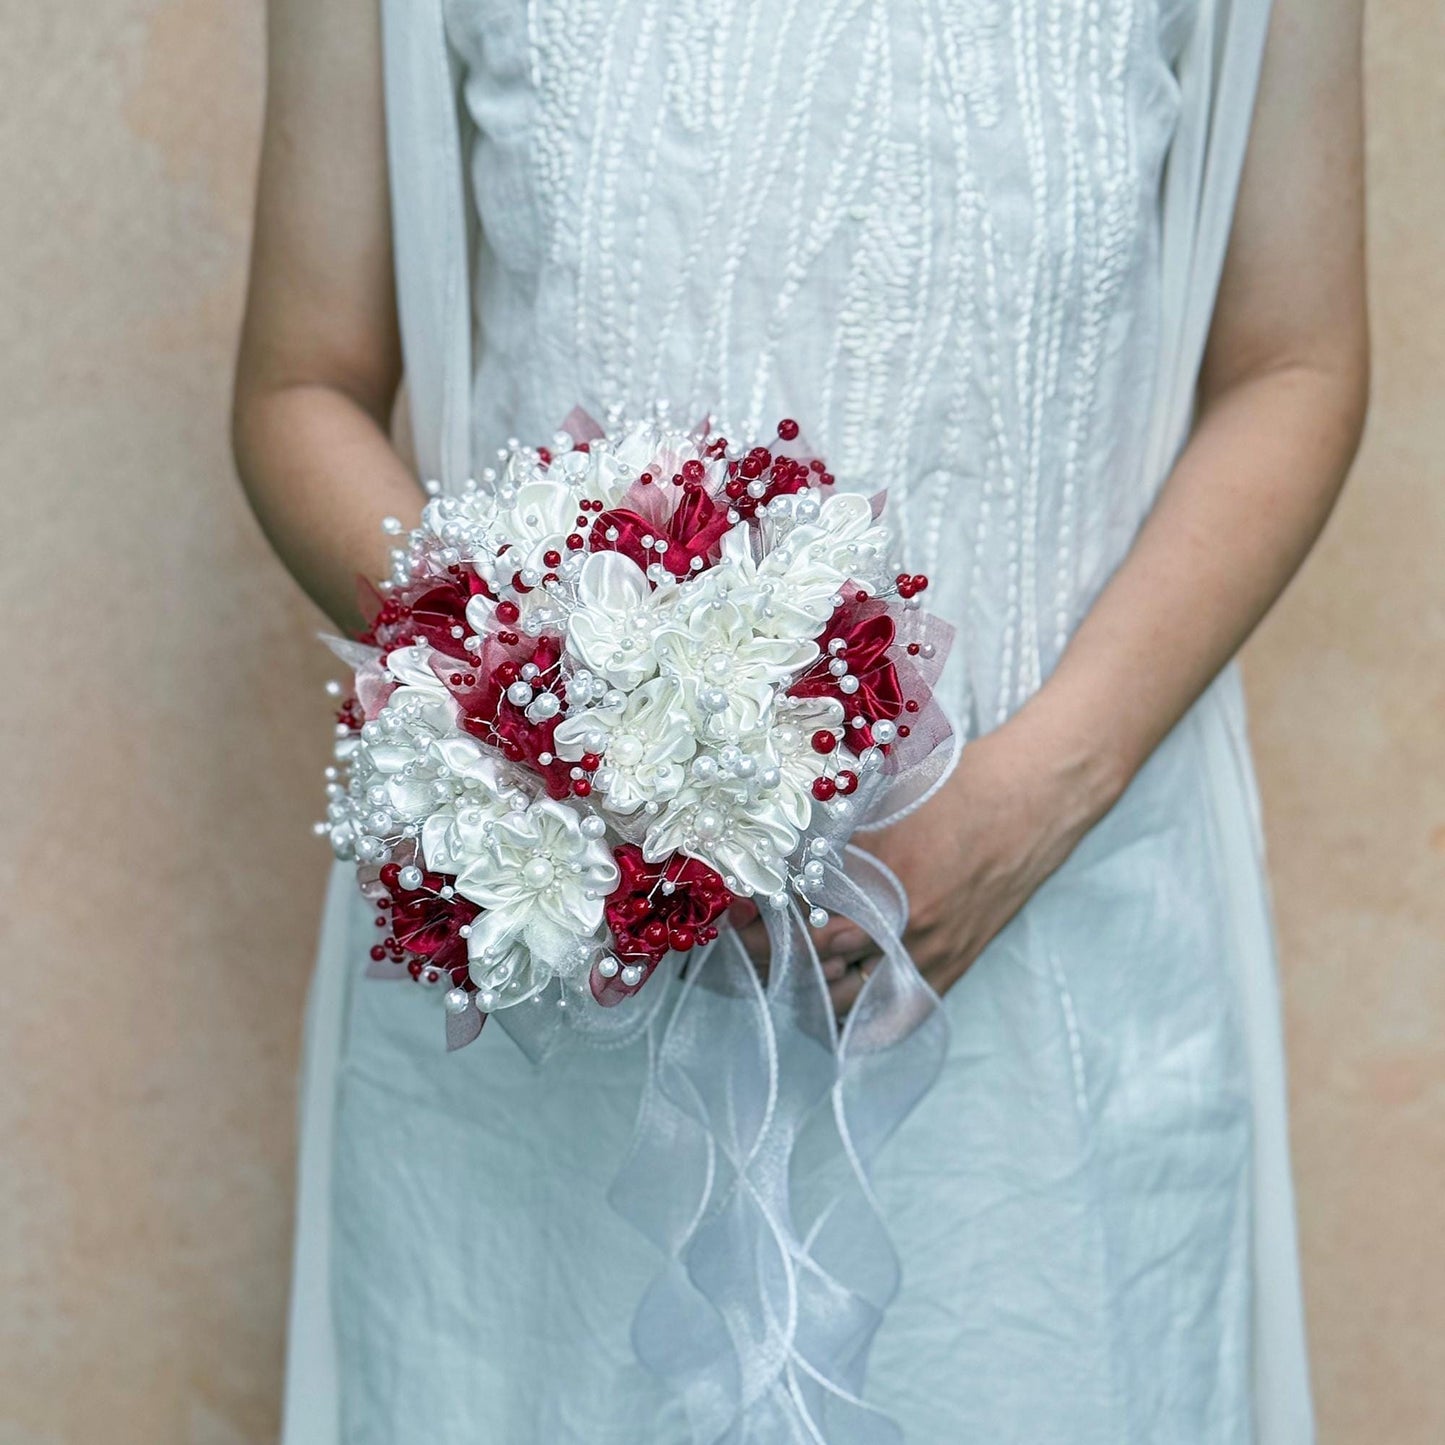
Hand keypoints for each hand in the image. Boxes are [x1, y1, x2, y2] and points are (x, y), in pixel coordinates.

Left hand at [740, 695, 1127, 1018]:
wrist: (1032, 798)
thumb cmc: (957, 788)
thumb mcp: (883, 797)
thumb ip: (833, 831)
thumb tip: (779, 854)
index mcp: (881, 876)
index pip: (802, 922)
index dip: (762, 928)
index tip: (739, 921)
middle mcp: (904, 923)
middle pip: (820, 965)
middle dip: (779, 959)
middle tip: (752, 948)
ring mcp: (932, 950)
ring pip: (854, 997)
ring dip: (814, 992)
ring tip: (785, 975)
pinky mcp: (954, 965)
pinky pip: (900, 1014)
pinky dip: (862, 1020)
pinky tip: (837, 1015)